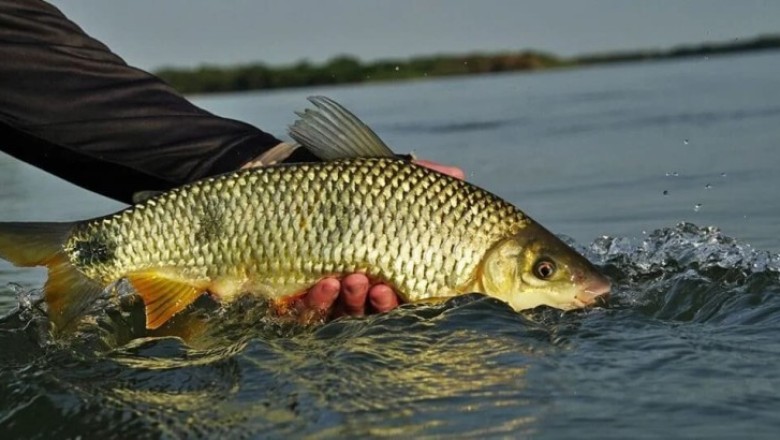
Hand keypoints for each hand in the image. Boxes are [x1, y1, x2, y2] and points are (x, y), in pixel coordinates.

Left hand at [300, 159, 464, 320]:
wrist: (288, 191)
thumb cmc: (343, 190)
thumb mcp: (380, 181)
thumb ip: (418, 179)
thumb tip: (457, 174)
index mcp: (386, 271)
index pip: (401, 295)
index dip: (399, 299)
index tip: (393, 287)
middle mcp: (359, 290)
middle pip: (374, 310)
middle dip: (378, 304)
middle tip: (377, 287)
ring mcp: (328, 296)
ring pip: (344, 313)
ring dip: (351, 301)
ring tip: (351, 280)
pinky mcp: (296, 297)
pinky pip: (308, 311)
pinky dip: (317, 301)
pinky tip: (323, 284)